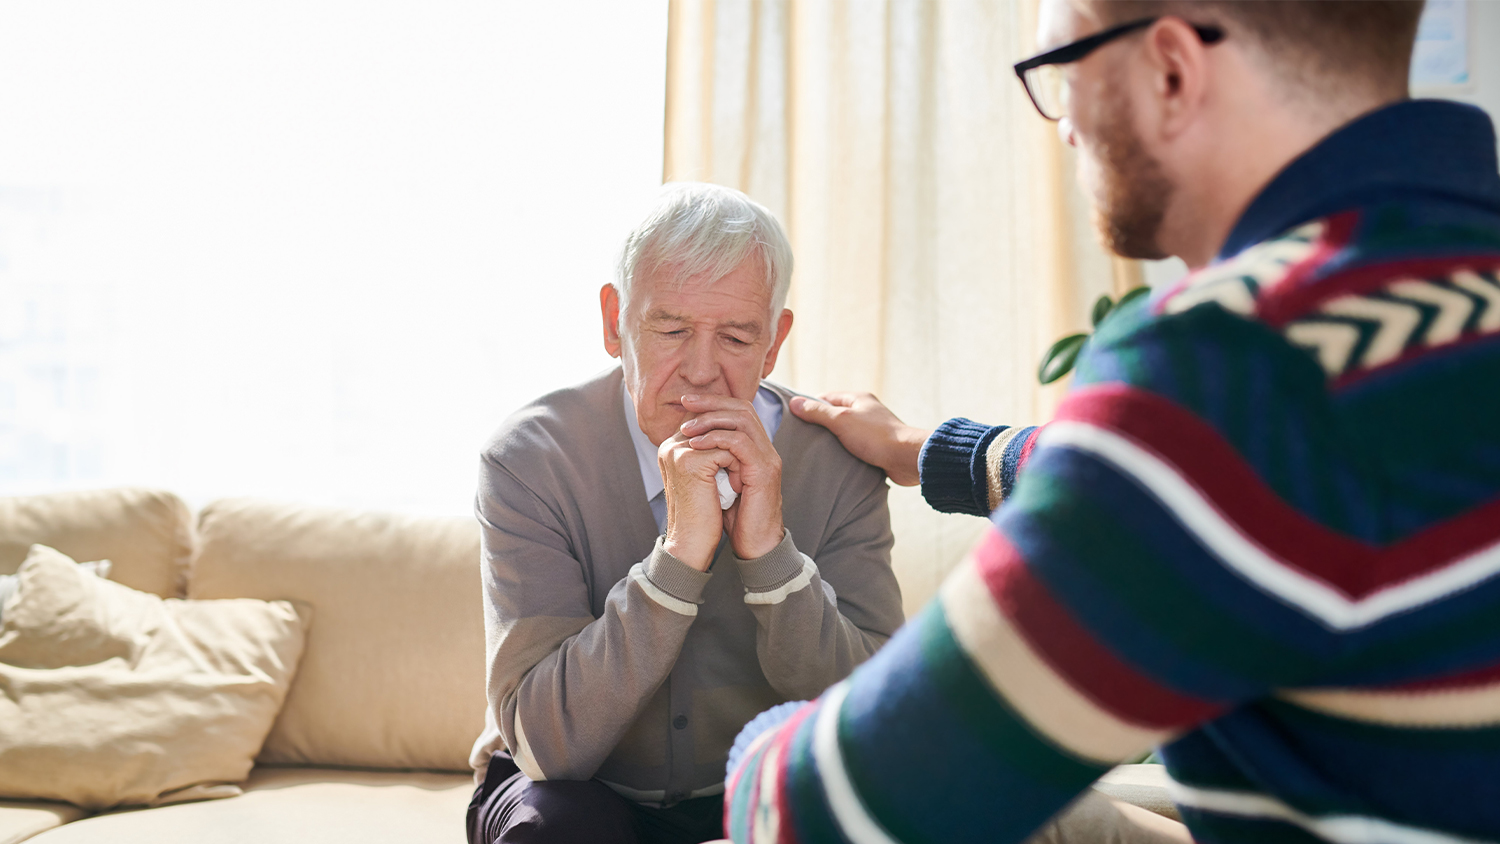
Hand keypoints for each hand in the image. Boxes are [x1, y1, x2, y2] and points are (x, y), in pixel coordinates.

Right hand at [659, 432, 733, 570]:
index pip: (707, 423)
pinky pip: (727, 450)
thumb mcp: (705, 476)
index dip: (729, 440)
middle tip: (740, 473)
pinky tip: (734, 488)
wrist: (691, 544)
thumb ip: (710, 452)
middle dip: (734, 446)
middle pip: (716, 425)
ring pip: (724, 437)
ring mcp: (678, 452)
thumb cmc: (701, 514)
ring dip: (738, 458)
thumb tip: (733, 430)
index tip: (738, 464)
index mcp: (671, 447)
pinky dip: (737, 468)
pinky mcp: (690, 461)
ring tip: (736, 482)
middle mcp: (670, 445)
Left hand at [679, 394, 783, 560]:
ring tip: (686, 428)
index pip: (738, 410)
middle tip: (685, 403)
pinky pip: (741, 443)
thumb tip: (687, 441)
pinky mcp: (764, 471)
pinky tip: (697, 445)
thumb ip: (712, 459)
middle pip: (742, 408)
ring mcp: (767, 458)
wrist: (755, 544)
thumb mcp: (720, 481)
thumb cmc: (736, 517)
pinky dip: (717, 439)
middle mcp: (765, 449)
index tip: (686, 403)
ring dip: (711, 419)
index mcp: (756, 448)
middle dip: (711, 402)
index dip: (713, 402)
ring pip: (742, 419)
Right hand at [788, 392, 927, 486]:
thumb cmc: (876, 436)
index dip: (810, 406)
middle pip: (836, 415)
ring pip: (845, 433)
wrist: (906, 459)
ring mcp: (873, 430)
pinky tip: (836, 462)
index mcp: (859, 399)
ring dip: (833, 442)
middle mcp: (867, 411)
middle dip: (821, 426)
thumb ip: (818, 412)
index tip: (795, 418)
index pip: (827, 397)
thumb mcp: (842, 420)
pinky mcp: (877, 447)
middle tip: (803, 438)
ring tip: (816, 451)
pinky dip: (845, 453)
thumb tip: (794, 403)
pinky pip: (855, 447)